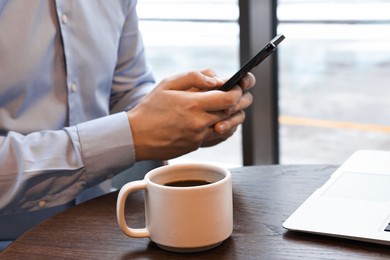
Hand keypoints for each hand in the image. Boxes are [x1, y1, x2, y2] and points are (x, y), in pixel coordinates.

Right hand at [127, 70, 244, 160]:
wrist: (136, 136)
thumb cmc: (150, 108)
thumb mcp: (168, 84)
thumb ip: (194, 77)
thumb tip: (216, 79)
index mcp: (193, 105)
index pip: (229, 98)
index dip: (238, 91)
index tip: (237, 86)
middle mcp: (199, 123)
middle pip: (232, 112)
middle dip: (239, 101)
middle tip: (238, 93)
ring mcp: (199, 137)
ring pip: (228, 126)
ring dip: (234, 115)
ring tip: (230, 106)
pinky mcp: (196, 146)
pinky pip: (218, 137)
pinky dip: (224, 127)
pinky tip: (220, 119)